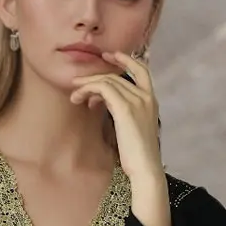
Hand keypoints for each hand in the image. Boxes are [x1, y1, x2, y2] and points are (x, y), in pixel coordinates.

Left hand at [68, 49, 162, 184]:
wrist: (145, 169)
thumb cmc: (137, 156)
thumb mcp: (132, 129)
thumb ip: (124, 113)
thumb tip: (104, 103)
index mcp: (151, 101)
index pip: (141, 70)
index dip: (125, 59)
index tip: (109, 56)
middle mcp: (146, 96)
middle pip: (116, 76)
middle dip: (94, 77)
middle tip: (77, 84)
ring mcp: (137, 100)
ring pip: (108, 80)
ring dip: (87, 85)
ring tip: (75, 96)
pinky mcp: (125, 108)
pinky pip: (104, 88)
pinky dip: (90, 89)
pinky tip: (81, 98)